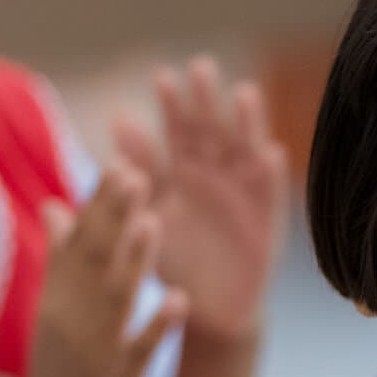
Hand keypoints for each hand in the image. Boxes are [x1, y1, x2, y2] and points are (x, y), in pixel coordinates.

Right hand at [15, 168, 188, 376]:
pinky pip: (140, 350)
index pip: (78, 242)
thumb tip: (55, 206)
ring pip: (115, 298)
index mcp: (57, 301)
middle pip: (95, 260)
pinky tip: (178, 300)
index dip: (99, 204)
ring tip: (151, 222)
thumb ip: (60, 260)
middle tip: (136, 173)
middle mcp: (72, 320)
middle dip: (115, 218)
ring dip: (133, 260)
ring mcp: (95, 351)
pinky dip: (157, 326)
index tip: (120, 163)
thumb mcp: (54, 315)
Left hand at [113, 56, 288, 342]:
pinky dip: (269, 173)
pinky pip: (268, 192)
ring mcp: (241, 193)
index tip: (161, 77)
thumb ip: (130, 181)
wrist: (208, 309)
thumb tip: (106, 140)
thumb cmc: (172, 262)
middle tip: (200, 68)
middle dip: (207, 101)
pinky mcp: (266, 218)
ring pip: (243, 150)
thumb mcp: (144, 220)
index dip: (170, 106)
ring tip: (243, 93)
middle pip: (210, 131)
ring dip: (246, 123)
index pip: (174, 132)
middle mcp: (212, 175)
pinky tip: (270, 152)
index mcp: (179, 173)